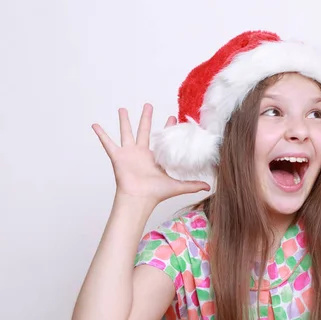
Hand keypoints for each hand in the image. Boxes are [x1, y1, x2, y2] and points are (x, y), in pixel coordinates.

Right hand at [92, 104, 209, 203]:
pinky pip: (107, 143)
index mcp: (155, 158)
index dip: (168, 128)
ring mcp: (129, 154)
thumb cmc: (156, 194)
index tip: (173, 117)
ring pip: (126, 132)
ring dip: (124, 121)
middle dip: (147, 118)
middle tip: (148, 104)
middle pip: (144, 131)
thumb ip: (192, 184)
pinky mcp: (118, 156)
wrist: (139, 199)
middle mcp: (142, 153)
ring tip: (123, 109)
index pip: (163, 139)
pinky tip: (95, 125)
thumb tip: (209, 186)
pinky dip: (101, 134)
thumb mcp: (178, 186)